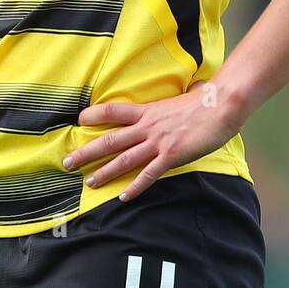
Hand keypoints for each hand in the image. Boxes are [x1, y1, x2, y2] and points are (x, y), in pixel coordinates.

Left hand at [61, 83, 243, 200]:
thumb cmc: (205, 100)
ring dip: (104, 172)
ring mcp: (158, 142)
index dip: (94, 115)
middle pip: (110, 139)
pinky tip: (123, 197)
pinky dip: (134, 187)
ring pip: (123, 159)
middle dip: (86, 152)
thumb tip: (191, 90)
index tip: (78, 121)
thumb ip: (175, 101)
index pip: (113, 110)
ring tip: (88, 182)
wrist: (221, 105)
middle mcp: (147, 126)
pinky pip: (148, 174)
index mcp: (148, 110)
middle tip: (67, 162)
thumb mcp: (182, 97)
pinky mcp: (171, 156)